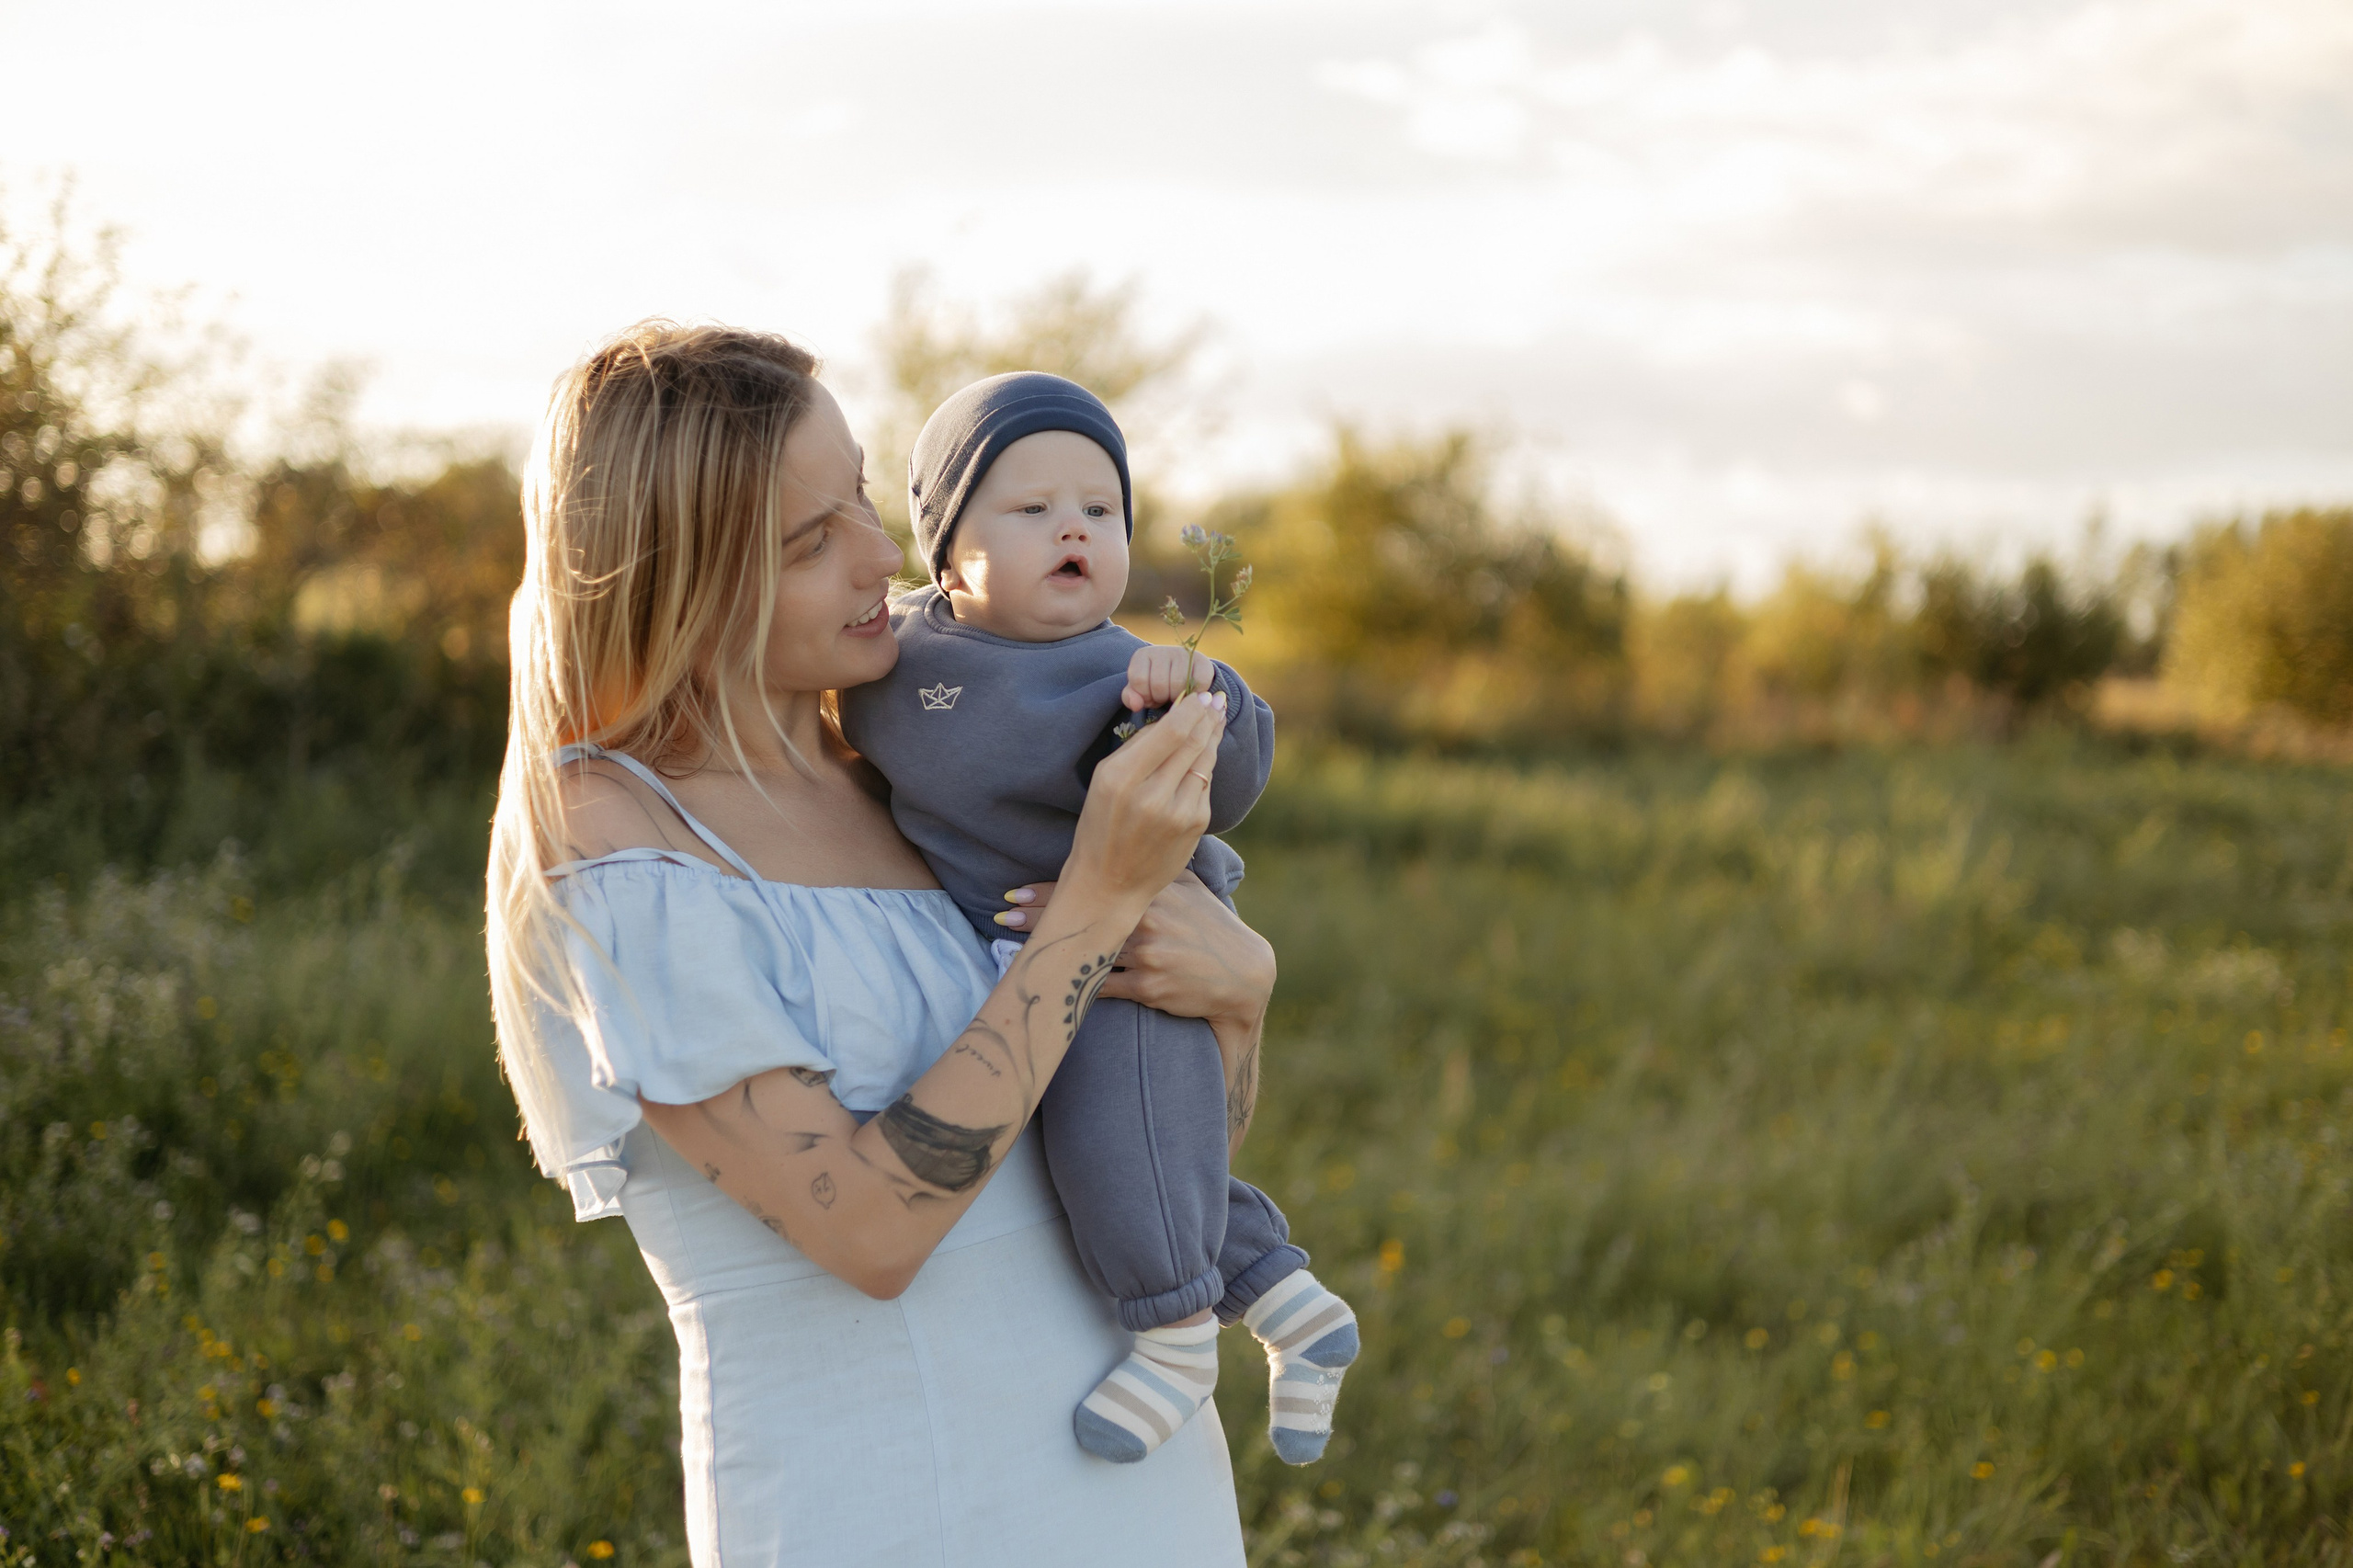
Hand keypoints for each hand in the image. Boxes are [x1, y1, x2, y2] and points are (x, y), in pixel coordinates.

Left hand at [997, 875, 1271, 1027]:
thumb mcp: (1189, 888)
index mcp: (1154, 890)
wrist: (1242, 976)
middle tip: (1003, 915)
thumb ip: (1156, 866)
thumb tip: (1125, 836)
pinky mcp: (1149, 986)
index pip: (1093, 884)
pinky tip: (1047, 983)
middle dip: (1037, 916)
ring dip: (1047, 950)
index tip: (1016, 891)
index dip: (1050, 888)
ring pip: (1085, 951)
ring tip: (1013, 948)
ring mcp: (1148, 954)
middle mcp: (1149, 918)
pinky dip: (1075, 985)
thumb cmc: (1210, 928)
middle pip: (1082, 914)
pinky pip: (1101, 987)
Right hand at [1062, 689, 1224, 908]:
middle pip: (1193, 741)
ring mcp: (1179, 812)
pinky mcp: (1196, 825)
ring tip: (1217, 716)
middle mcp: (1153, 795)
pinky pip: (1205, 784)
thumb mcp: (1104, 782)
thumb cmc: (1101, 826)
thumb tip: (1172, 718)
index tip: (1199, 693)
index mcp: (1121, 778)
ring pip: (1205, 761)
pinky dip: (1206, 766)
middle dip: (1208, 716)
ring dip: (1213, 736)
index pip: (1170, 731)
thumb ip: (1136, 749)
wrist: (1110, 884)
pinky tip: (1206, 752)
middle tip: (1217, 697)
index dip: (1190, 708)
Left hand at [1123, 645, 1216, 712]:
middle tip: (1165, 697)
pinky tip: (1190, 693)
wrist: (1183, 676)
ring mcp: (1183, 654)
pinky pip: (1198, 684)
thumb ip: (1131, 698)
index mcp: (1142, 655)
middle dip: (1161, 698)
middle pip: (1159, 684)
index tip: (1150, 696)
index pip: (1139, 679)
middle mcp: (1162, 650)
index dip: (1145, 695)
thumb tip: (1136, 705)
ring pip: (1178, 685)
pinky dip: (1195, 694)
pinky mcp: (1202, 661)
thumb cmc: (1155, 686)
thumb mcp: (1140, 692)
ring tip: (1175, 695)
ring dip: (1177, 698)